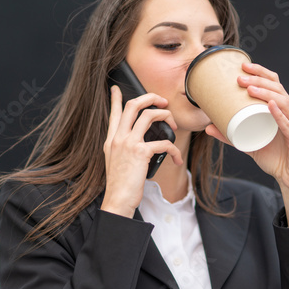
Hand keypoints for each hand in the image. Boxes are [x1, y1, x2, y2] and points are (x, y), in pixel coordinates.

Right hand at [101, 85, 181, 217]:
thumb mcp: (114, 162)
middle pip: (133, 105)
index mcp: (111, 139)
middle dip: (150, 98)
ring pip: (149, 116)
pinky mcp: (141, 153)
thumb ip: (122, 148)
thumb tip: (137, 142)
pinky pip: (163, 143)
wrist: (117, 200)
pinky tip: (177, 159)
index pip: (114, 113)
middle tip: (163, 102)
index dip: (116, 99)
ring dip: (166, 117)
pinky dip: (174, 151)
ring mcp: (129, 144)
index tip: (116, 89)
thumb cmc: (120, 185)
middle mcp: (118, 138)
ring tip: (174, 126)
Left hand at [203, 62, 288, 193]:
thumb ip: (230, 135)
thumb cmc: (273, 157)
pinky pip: (288, 125)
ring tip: (249, 89)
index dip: (261, 72)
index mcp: (281, 109)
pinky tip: (269, 105)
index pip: (274, 83)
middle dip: (259, 80)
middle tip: (240, 78)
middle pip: (278, 88)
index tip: (243, 66)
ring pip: (283, 102)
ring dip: (266, 93)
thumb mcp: (247, 143)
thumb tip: (207, 128)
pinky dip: (279, 114)